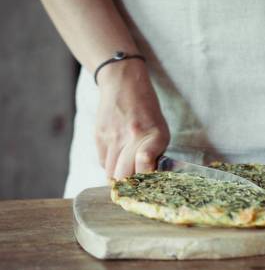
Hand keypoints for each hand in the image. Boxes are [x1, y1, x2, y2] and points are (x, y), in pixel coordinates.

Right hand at [95, 60, 169, 179]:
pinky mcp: (99, 136)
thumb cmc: (146, 109)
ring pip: (110, 172)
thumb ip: (155, 152)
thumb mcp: (160, 128)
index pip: (145, 163)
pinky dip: (109, 165)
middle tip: (134, 186)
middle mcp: (133, 137)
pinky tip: (116, 157)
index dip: (145, 177)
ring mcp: (113, 137)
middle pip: (123, 176)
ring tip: (125, 173)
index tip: (147, 182)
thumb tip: (148, 177)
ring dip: (118, 177)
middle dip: (128, 186)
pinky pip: (103, 162)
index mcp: (155, 135)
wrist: (123, 83)